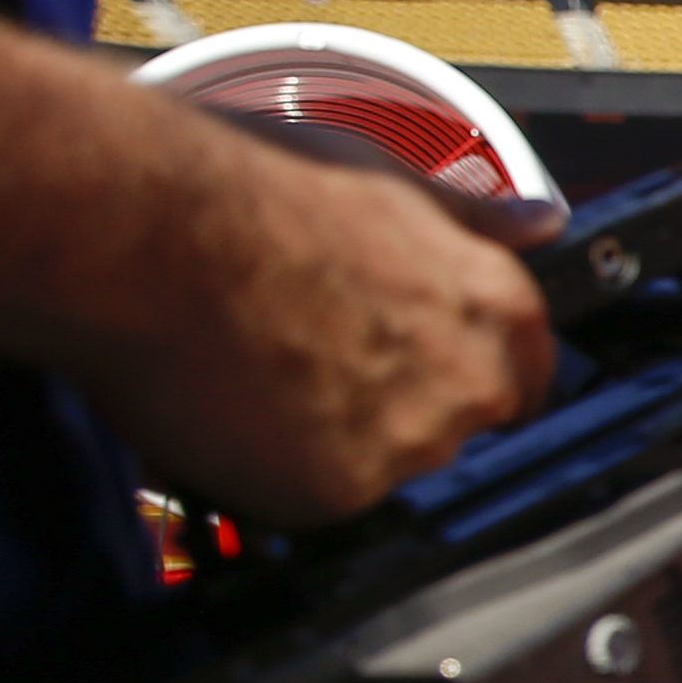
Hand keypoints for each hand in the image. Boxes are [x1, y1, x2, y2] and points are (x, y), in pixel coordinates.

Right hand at [90, 142, 559, 524]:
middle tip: (311, 359)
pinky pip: (316, 504)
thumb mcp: (381, 178)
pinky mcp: (336, 493)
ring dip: (334, 441)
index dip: (464, 375)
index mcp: (498, 304)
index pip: (527, 377)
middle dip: (395, 409)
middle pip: (456, 430)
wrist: (140, 230)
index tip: (417, 371)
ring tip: (261, 371)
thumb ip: (470, 221)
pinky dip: (276, 475)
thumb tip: (541, 223)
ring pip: (384, 469)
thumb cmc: (243, 190)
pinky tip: (234, 410)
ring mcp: (408, 445)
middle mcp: (470, 382)